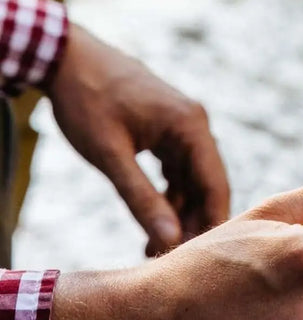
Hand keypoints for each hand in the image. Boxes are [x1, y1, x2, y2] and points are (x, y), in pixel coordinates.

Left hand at [45, 23, 229, 254]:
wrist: (70, 59)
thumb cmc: (88, 102)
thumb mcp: (110, 156)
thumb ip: (141, 198)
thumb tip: (169, 238)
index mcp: (190, 125)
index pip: (216, 184)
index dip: (211, 223)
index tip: (195, 259)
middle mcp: (195, 122)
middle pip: (207, 183)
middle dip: (192, 222)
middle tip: (166, 260)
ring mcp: (183, 123)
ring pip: (192, 177)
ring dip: (179, 211)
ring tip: (154, 247)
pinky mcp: (169, 126)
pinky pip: (179, 166)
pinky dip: (169, 194)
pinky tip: (153, 217)